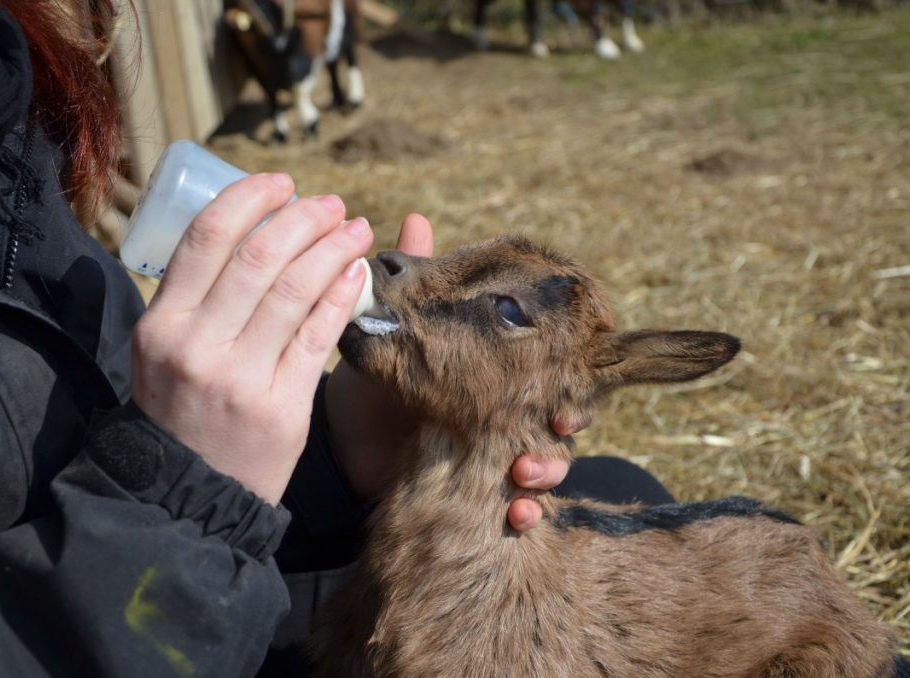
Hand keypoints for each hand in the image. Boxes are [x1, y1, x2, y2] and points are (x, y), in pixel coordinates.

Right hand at [131, 174, 373, 504]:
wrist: (188, 495)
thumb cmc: (182, 412)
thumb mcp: (165, 351)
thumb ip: (194, 299)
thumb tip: (246, 232)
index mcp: (160, 323)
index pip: (205, 238)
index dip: (249, 199)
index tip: (281, 182)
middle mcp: (195, 345)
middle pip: (257, 257)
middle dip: (302, 219)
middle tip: (331, 204)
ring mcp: (237, 377)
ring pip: (292, 290)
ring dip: (331, 249)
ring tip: (356, 228)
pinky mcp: (279, 406)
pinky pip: (316, 336)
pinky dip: (340, 296)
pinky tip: (357, 273)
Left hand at [325, 214, 574, 529]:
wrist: (338, 446)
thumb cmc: (370, 383)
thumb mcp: (393, 333)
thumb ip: (414, 281)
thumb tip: (416, 216)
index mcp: (494, 377)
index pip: (552, 372)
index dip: (571, 374)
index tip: (568, 371)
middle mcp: (503, 417)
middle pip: (559, 419)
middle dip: (567, 423)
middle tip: (559, 422)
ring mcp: (492, 458)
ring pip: (545, 465)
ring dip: (547, 470)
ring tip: (525, 473)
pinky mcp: (476, 496)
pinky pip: (513, 509)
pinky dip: (524, 513)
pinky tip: (517, 515)